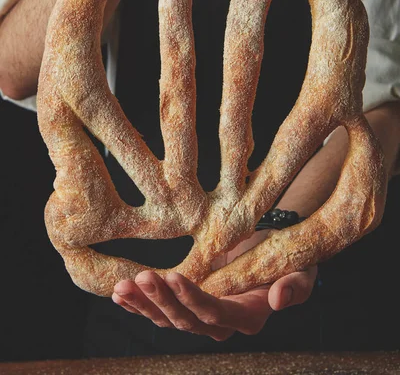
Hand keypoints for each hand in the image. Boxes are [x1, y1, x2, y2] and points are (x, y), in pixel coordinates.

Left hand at [112, 265, 316, 340]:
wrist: (270, 245)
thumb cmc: (288, 258)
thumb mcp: (301, 270)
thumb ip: (295, 287)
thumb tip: (278, 299)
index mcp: (247, 316)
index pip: (215, 313)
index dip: (193, 299)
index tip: (174, 276)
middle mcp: (221, 322)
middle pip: (186, 319)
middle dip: (161, 300)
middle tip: (142, 278)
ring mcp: (201, 315)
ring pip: (168, 318)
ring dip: (143, 304)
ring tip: (122, 288)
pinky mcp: (187, 302)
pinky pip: (160, 310)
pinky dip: (138, 304)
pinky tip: (120, 296)